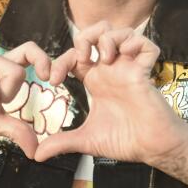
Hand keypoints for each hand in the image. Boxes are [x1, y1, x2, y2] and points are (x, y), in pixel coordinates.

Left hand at [34, 22, 187, 185]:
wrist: (151, 149)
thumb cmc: (124, 140)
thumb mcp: (86, 140)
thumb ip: (62, 143)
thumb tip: (36, 156)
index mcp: (96, 81)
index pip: (75, 56)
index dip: (61, 61)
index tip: (53, 80)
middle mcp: (112, 70)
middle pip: (99, 33)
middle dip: (87, 37)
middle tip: (83, 57)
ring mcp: (130, 69)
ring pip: (122, 32)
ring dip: (109, 38)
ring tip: (105, 58)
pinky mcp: (147, 73)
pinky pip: (147, 45)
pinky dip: (136, 44)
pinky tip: (126, 56)